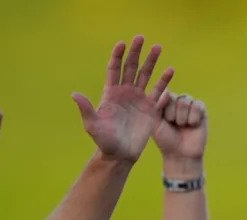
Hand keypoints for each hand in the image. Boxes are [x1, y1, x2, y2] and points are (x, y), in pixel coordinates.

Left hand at [72, 35, 173, 162]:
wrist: (121, 155)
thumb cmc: (104, 141)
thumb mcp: (92, 125)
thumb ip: (86, 109)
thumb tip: (75, 94)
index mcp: (111, 93)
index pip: (114, 69)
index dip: (117, 56)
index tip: (122, 43)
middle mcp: (125, 92)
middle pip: (130, 67)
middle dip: (136, 52)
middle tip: (141, 38)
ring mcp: (139, 100)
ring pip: (145, 75)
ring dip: (151, 61)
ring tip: (158, 47)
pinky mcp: (151, 109)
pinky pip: (159, 92)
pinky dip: (165, 81)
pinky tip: (171, 70)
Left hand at [153, 92, 207, 175]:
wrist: (181, 154)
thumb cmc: (165, 140)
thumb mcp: (155, 121)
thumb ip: (157, 104)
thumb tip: (167, 89)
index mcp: (164, 103)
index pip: (165, 94)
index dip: (165, 106)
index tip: (165, 119)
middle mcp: (177, 102)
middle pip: (176, 97)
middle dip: (173, 113)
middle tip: (174, 125)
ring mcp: (190, 107)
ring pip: (186, 100)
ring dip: (183, 116)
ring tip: (183, 126)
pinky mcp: (202, 112)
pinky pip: (198, 105)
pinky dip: (194, 116)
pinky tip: (192, 125)